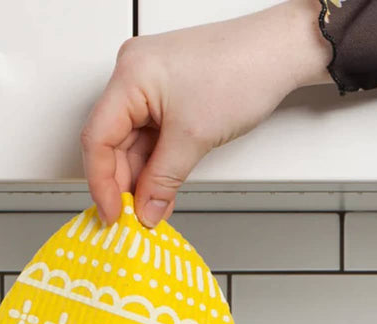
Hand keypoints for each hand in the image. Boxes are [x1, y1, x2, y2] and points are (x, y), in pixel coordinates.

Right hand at [81, 0, 332, 227]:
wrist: (279, 52)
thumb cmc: (243, 70)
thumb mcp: (194, 137)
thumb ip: (163, 180)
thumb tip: (146, 210)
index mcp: (130, 74)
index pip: (97, 138)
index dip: (102, 183)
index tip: (114, 214)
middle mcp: (133, 75)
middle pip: (112, 142)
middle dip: (124, 184)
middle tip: (134, 217)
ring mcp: (149, 84)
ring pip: (132, 143)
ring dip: (142, 178)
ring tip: (152, 208)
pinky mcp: (165, 93)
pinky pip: (150, 135)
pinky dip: (156, 164)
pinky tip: (161, 188)